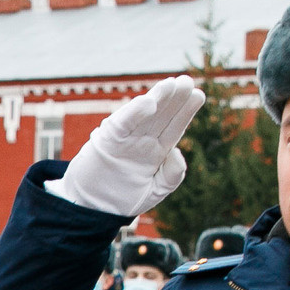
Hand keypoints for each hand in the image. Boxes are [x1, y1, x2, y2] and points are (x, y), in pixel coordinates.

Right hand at [46, 76, 203, 217]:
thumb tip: (178, 152)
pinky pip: (124, 124)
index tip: (198, 94)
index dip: (186, 111)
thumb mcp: (154, 192)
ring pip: (145, 115)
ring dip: (158, 98)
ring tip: (172, 83)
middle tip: (187, 81)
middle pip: (162, 116)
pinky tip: (149, 102)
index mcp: (156, 152)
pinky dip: (135, 113)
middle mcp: (142, 141)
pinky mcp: (108, 140)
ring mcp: (126, 139)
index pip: (174, 127)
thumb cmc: (122, 200)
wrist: (92, 208)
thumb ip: (171, 176)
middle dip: (175, 99)